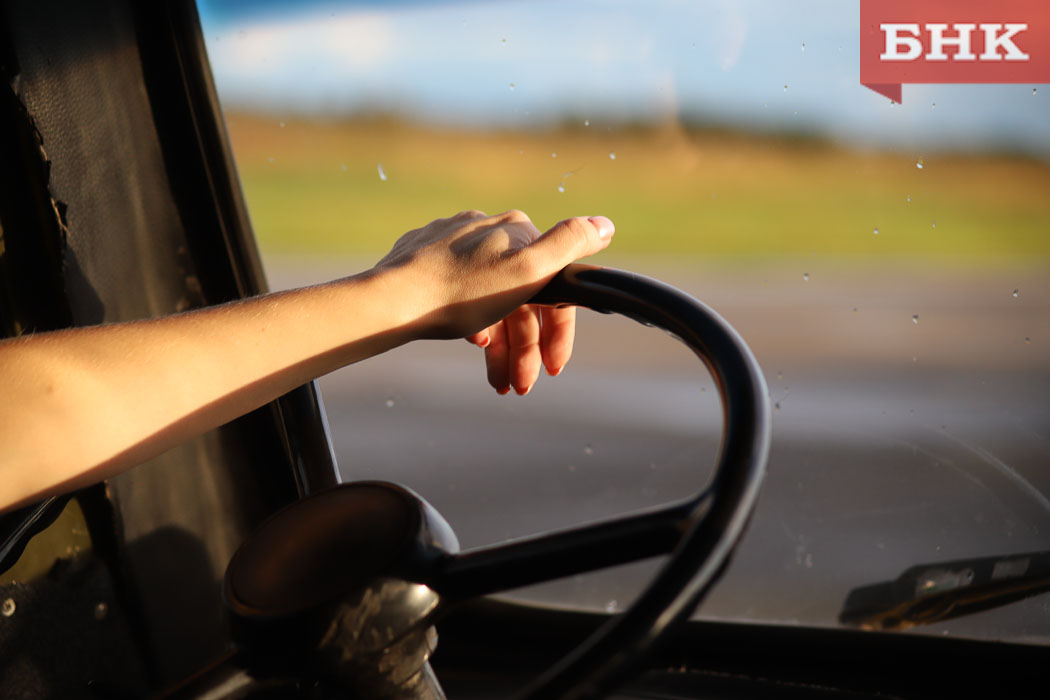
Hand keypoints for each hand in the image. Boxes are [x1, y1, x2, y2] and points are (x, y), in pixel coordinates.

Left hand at [374, 209, 614, 393]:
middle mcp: (489, 228)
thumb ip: (569, 245)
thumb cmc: (460, 294)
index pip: (554, 287)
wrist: (392, 301)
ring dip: (501, 344)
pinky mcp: (427, 255)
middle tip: (519, 387)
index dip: (559, 332)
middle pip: (521, 297)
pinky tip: (472, 341)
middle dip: (525, 347)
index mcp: (518, 231)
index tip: (552, 369)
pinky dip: (473, 321)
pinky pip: (461, 292)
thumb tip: (606, 224)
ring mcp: (455, 241)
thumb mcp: (527, 271)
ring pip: (492, 298)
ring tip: (496, 380)